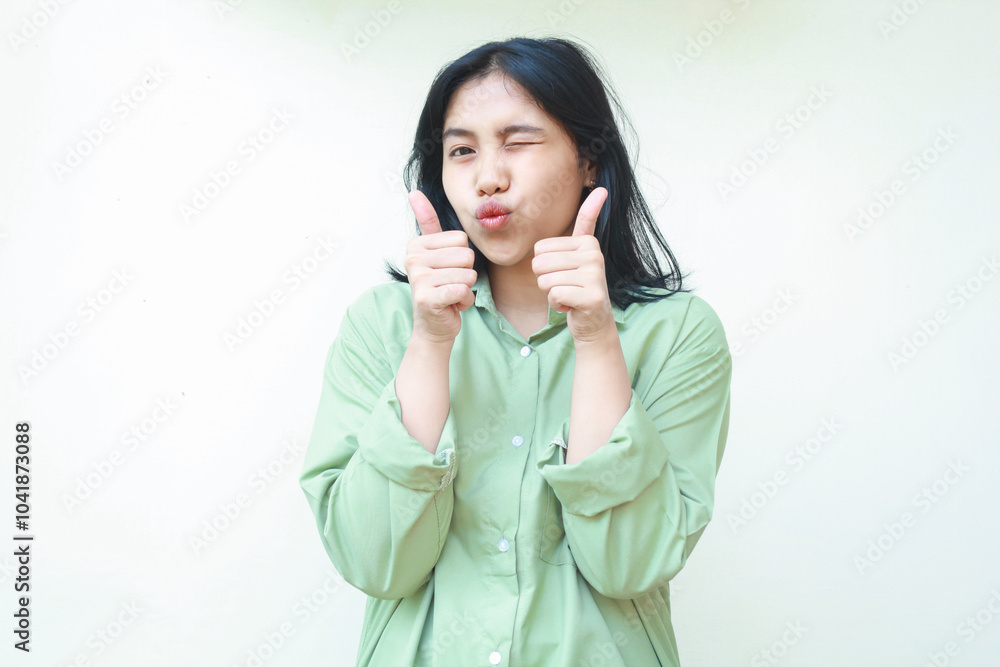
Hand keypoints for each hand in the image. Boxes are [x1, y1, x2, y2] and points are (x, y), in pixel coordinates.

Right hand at [405, 189, 477, 343]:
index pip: (462, 239)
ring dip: (465, 289)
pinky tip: (451, 305)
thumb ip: (427, 222)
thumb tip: (414, 192)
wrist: (434, 325)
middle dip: (466, 273)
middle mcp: (413, 259)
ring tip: (449, 294)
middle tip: (449, 284)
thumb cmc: (440, 287)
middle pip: (467, 255)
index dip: (462, 258)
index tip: (446, 270)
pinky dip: (464, 302)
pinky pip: (463, 291)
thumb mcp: (435, 252)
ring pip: (468, 274)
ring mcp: (418, 279)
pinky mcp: (427, 299)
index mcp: (416, 244)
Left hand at [531, 187, 614, 343]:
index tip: (565, 272)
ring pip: (545, 281)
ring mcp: (595, 276)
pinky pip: (554, 295)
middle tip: (565, 286)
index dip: (545, 265)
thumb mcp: (578, 253)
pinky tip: (571, 306)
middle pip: (539, 264)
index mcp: (587, 242)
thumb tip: (602, 189)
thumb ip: (586, 222)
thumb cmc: (578, 286)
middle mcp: (594, 255)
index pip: (540, 249)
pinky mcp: (592, 297)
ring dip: (551, 294)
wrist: (593, 321)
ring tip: (569, 295)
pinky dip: (557, 305)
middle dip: (545, 280)